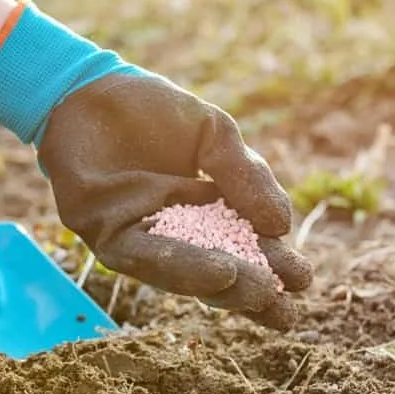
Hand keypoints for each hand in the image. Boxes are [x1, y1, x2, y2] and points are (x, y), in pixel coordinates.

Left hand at [37, 73, 312, 329]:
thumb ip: (246, 176)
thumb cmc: (154, 112)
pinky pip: (144, 255)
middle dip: (252, 293)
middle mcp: (173, 237)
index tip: (303, 281)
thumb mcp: (215, 136)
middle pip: (215, 277)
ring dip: (220, 286)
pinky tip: (218, 272)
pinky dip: (181, 265)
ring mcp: (139, 239)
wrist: (91, 86)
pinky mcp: (104, 234)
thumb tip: (281, 226)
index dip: (272, 269)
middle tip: (285, 307)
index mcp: (205, 217)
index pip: (244, 251)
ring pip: (181, 274)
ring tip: (255, 290)